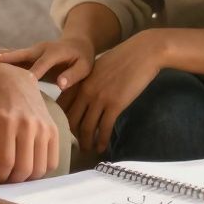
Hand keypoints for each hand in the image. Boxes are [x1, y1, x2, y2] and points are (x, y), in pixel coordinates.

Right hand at [0, 36, 95, 89]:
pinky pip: (15, 56)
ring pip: (15, 53)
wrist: (77, 44)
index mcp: (55, 53)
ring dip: (0, 55)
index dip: (32, 73)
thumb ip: (73, 75)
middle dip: (7, 57)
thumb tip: (60, 85)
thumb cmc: (83, 59)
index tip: (22, 83)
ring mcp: (33, 50)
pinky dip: (2, 57)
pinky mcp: (29, 54)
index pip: (41, 65)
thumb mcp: (84, 67)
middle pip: (22, 54)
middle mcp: (41, 49)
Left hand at [0, 63, 59, 183]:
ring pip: (40, 169)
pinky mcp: (54, 129)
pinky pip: (53, 162)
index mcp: (5, 123)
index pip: (5, 163)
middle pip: (24, 169)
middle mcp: (27, 125)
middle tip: (4, 178)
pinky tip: (30, 165)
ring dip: (27, 178)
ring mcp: (43, 127)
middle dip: (12, 181)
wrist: (14, 81)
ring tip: (16, 172)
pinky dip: (42, 170)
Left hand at [57, 30, 163, 155]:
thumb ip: (88, 82)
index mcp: (79, 80)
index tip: (63, 130)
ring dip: (86, 142)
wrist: (142, 53)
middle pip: (71, 119)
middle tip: (74, 145)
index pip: (62, 105)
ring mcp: (99, 98)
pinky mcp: (115, 105)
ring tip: (87, 150)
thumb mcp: (98, 67)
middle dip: (71, 135)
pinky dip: (102, 140)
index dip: (60, 120)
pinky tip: (102, 147)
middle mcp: (85, 90)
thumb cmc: (122, 59)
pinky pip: (104, 128)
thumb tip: (84, 97)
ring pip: (86, 127)